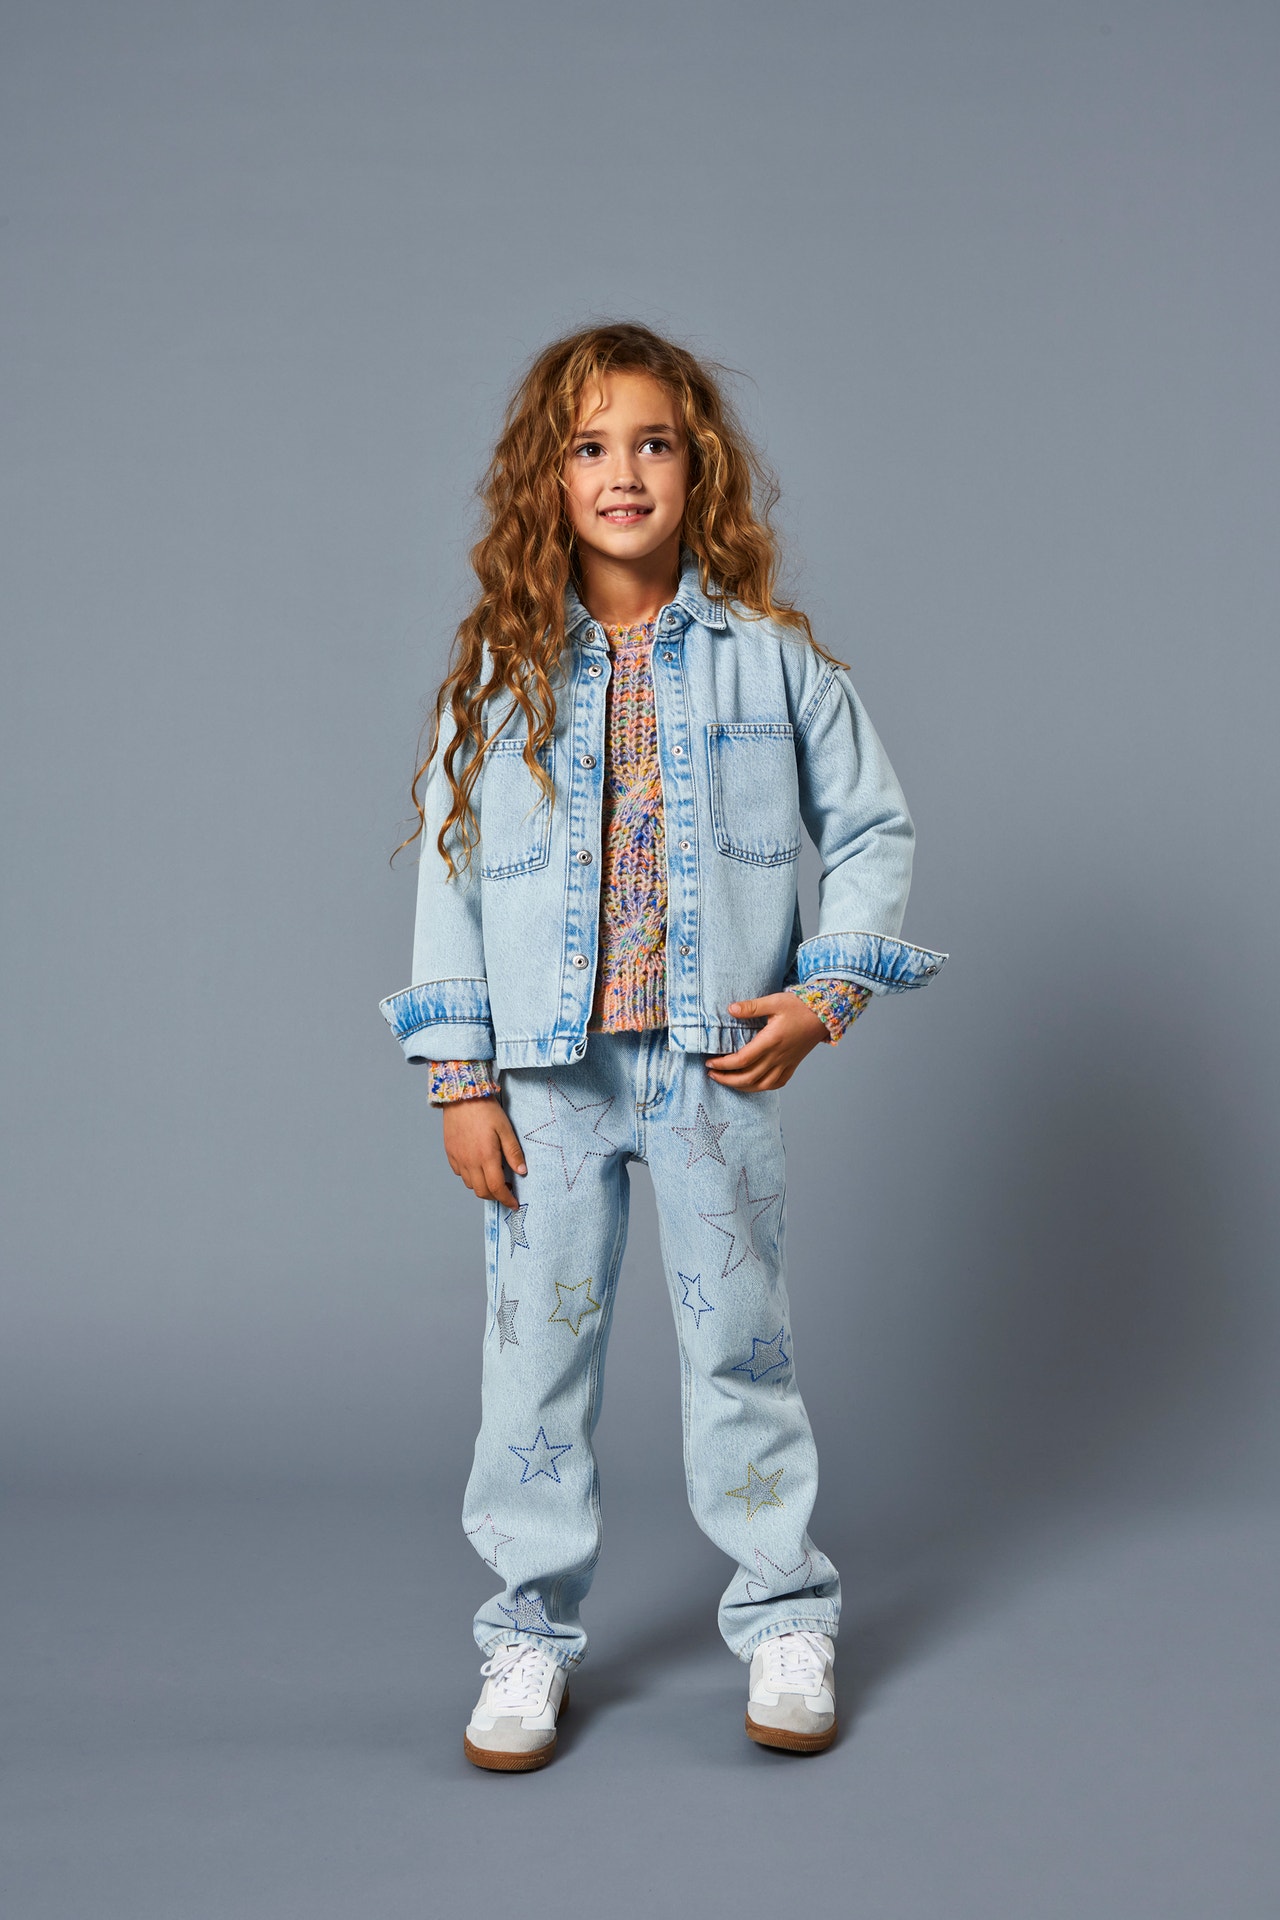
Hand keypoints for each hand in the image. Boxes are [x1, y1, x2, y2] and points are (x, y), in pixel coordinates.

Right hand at [441, 1098, 526, 1207]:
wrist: (462, 1096)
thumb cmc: (486, 1110)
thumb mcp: (505, 1129)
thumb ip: (514, 1152)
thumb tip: (522, 1172)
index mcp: (486, 1156)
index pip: (496, 1188)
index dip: (506, 1199)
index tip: (513, 1204)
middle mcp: (470, 1161)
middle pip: (482, 1191)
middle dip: (495, 1196)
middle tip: (506, 1190)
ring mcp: (458, 1158)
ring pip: (470, 1184)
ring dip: (483, 1186)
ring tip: (493, 1176)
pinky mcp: (450, 1153)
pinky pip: (460, 1173)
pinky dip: (470, 1176)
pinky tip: (478, 1166)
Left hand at [705, 992, 829, 1091]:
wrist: (825, 1015)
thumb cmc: (800, 1006)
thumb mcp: (774, 1001)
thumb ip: (751, 1007)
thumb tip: (731, 1009)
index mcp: (771, 1041)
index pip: (741, 1060)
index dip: (723, 1064)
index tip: (710, 1062)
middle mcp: (778, 1056)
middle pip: (747, 1078)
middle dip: (726, 1079)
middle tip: (712, 1074)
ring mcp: (786, 1063)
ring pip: (761, 1085)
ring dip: (741, 1087)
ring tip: (727, 1081)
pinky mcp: (792, 1065)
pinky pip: (776, 1084)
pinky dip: (761, 1088)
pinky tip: (752, 1084)